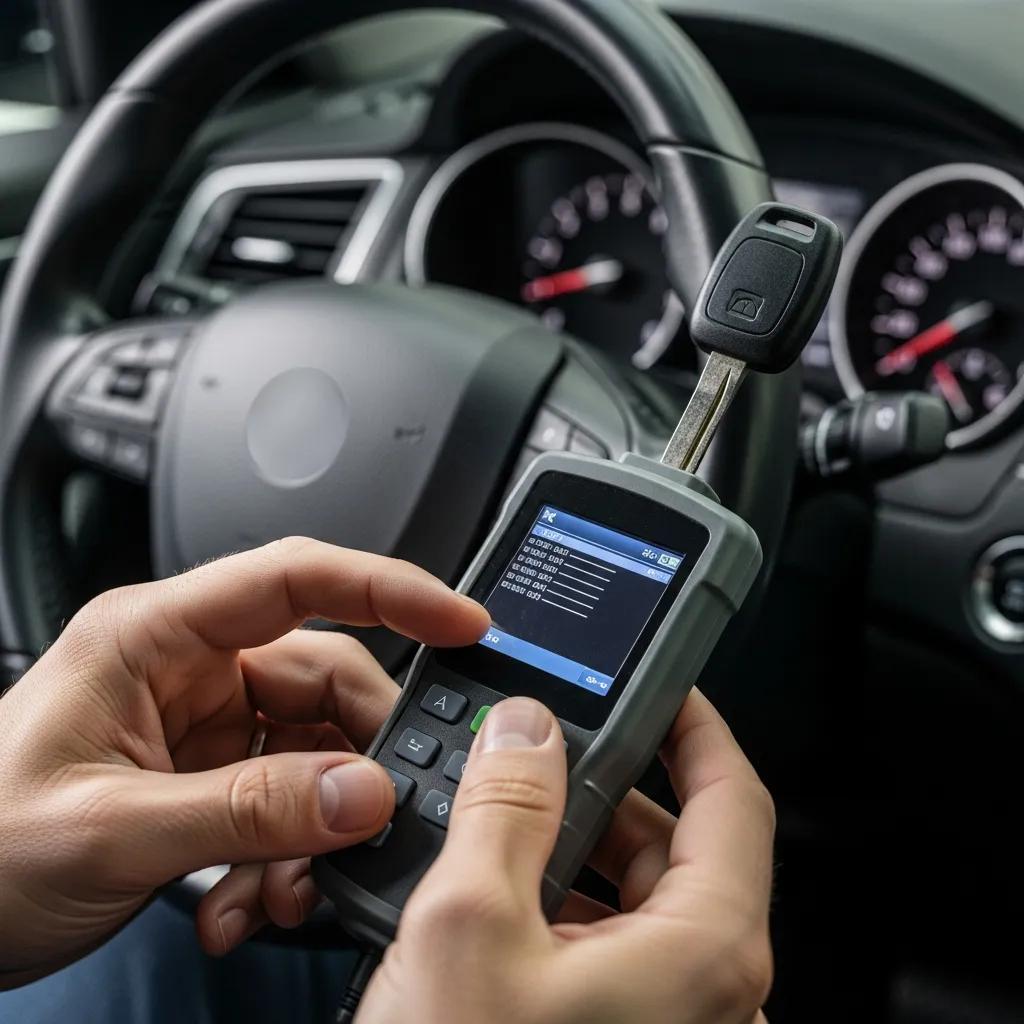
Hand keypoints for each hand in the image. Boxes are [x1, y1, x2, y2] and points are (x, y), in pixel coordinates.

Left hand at [0, 538, 488, 986]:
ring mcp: (206, 721)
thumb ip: (244, 811)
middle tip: (364, 823)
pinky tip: (252, 899)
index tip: (461, 621)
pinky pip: (291, 795)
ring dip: (317, 824)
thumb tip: (363, 793)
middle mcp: (192, 666)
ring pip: (317, 747)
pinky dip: (289, 852)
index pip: (297, 578)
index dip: (389, 588)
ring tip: (279, 889)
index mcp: (156, 634)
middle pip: (326, 679)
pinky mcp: (213, 773)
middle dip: (355, 757)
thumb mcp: (109, 830)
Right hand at [359, 692, 774, 1023]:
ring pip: (632, 894)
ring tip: (496, 825)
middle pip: (672, 842)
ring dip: (566, 847)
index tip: (661, 685)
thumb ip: (507, 804)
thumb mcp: (470, 924)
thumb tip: (528, 730)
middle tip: (534, 754)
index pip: (733, 795)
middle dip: (601, 787)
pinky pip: (605, 944)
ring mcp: (665, 1019)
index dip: (695, 726)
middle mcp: (706, 987)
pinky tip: (492, 897)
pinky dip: (555, 904)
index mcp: (707, 948)